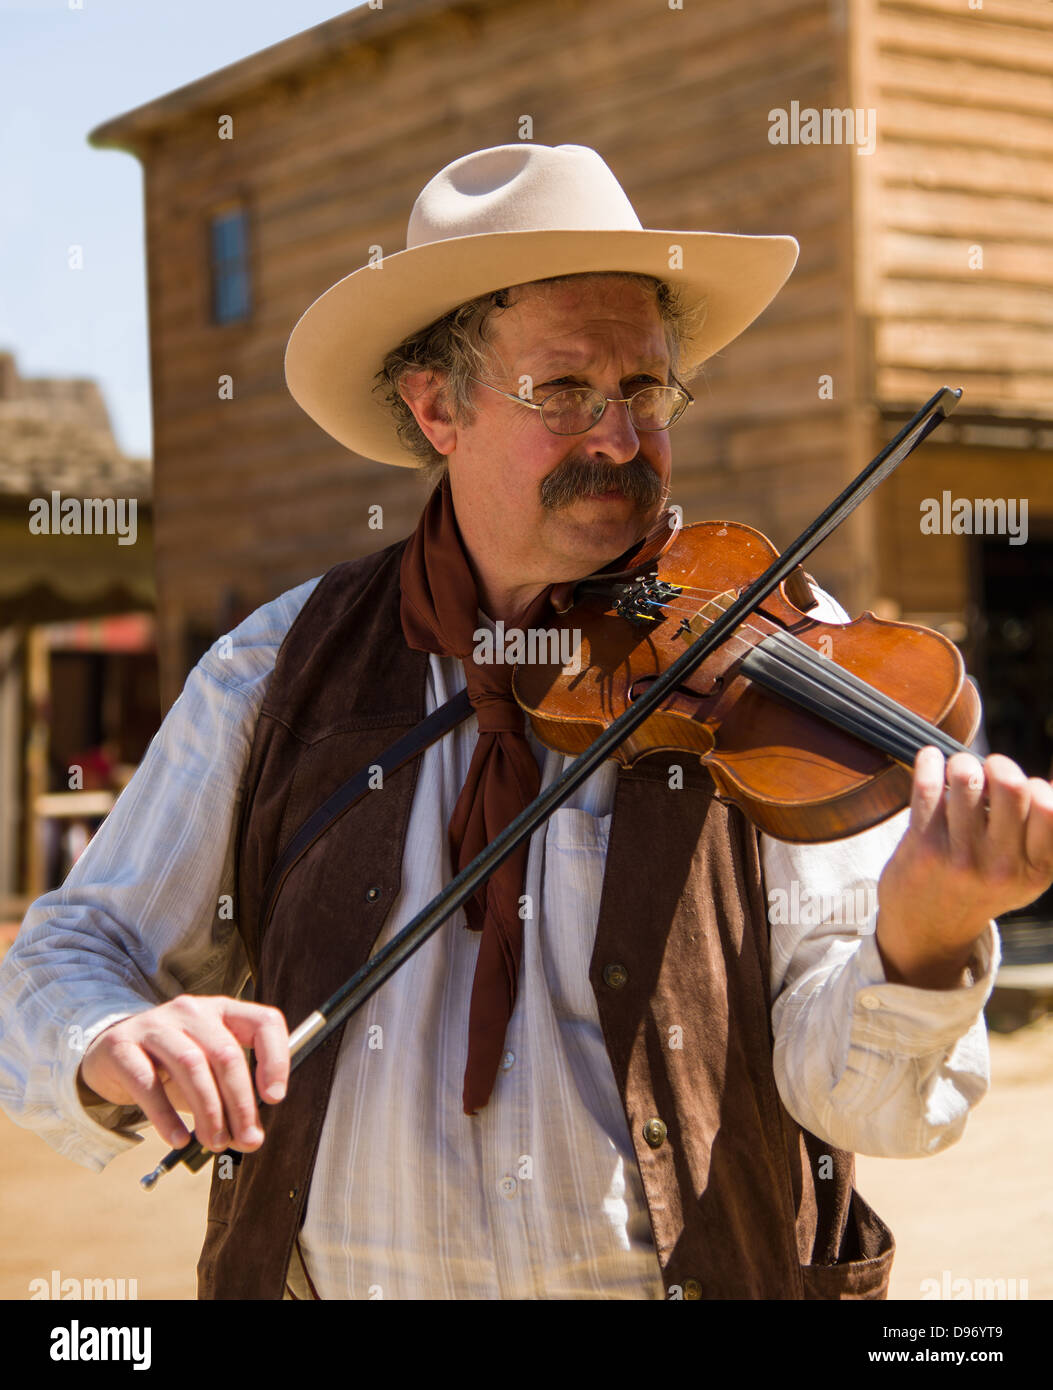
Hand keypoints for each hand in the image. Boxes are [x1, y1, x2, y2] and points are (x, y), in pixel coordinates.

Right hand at [78, 995, 288, 1151]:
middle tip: (246, 1139)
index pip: (263, 1022)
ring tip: (215, 1142)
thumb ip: (232, 1099)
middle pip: (226, 1053)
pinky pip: (147, 1082)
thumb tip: (250, 1138)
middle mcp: (192, 1011)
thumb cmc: (171, 1066)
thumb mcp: (208, 1073)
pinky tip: (178, 1139)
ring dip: (209, 1110)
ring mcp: (155, 1024)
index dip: (275, 1060)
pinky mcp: (122, 1046)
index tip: (274, 1099)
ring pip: (191, 1065)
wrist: (112, 1053)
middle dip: (240, 1103)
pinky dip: (165, 1115)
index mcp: (223, 1011)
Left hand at [876, 748, 1052, 987]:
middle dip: (997, 765)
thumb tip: (1045, 781)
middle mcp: (1002, 866)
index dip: (1036, 786)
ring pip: (966, 777)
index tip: (1022, 789)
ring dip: (961, 763)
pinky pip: (928, 786)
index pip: (1050, 807)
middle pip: (1010, 784)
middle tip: (988, 771)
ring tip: (958, 771)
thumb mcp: (1024, 875)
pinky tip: (930, 759)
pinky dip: (928, 762)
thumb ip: (1041, 835)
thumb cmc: (979, 887)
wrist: (928, 930)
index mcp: (1035, 870)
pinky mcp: (924, 848)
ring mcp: (961, 857)